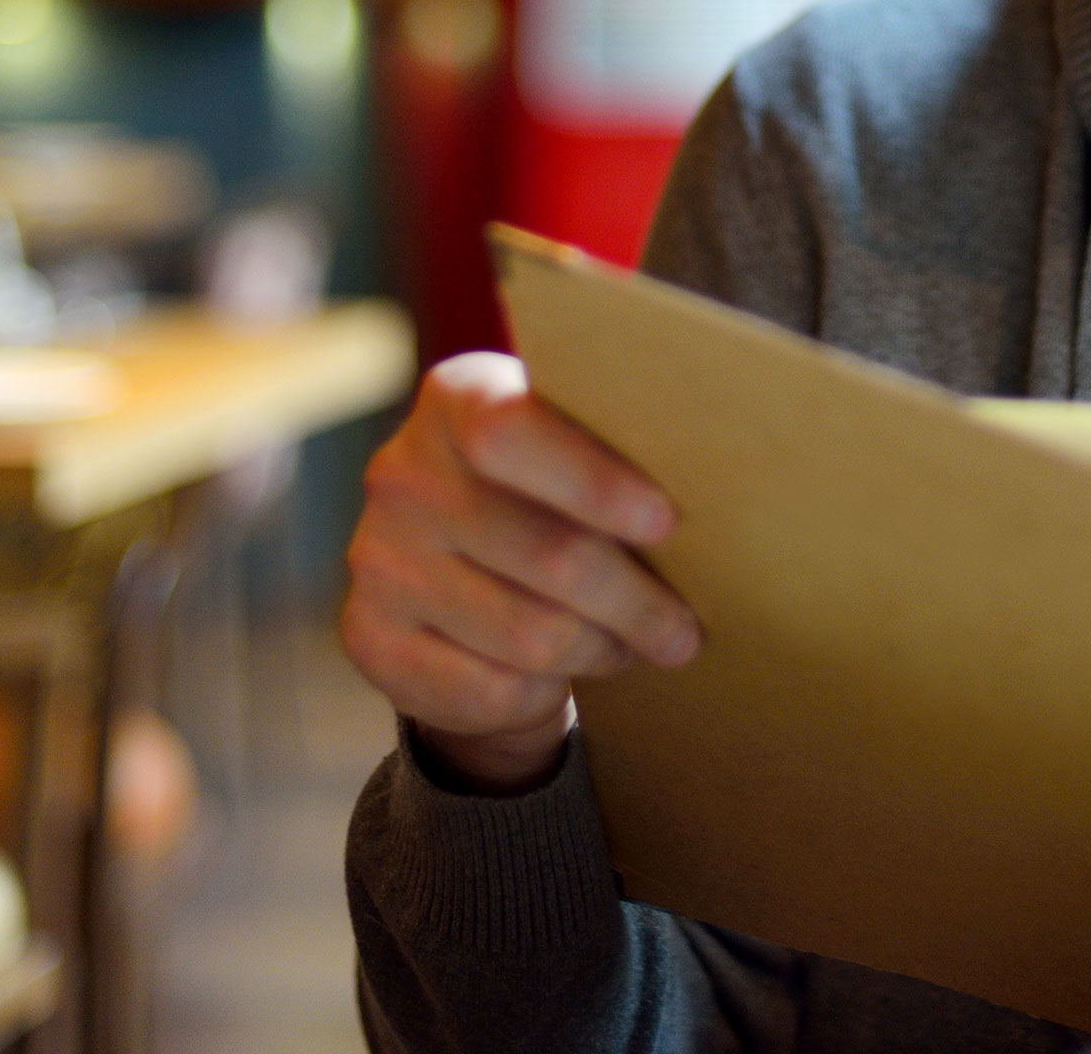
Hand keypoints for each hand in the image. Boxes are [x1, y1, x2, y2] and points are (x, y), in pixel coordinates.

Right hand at [341, 351, 700, 794]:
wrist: (460, 577)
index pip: (512, 435)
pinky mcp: (369, 638)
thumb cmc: (549, 498)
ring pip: (530, 634)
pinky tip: (563, 674)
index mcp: (457, 399)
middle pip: (546, 552)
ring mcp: (376, 558)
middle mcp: (401, 473)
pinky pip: (490, 687)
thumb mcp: (573, 452)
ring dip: (602, 650)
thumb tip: (722, 486)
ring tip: (636, 647)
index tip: (668, 523)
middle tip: (685, 631)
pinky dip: (544, 692)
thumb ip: (617, 450)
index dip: (594, 483)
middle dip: (636, 601)